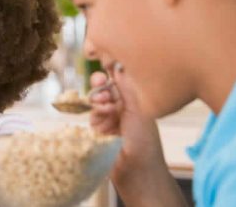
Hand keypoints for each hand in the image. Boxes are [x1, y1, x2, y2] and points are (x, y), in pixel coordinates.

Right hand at [89, 69, 167, 184]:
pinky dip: (95, 116)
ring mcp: (108, 121)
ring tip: (107, 110)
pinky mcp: (97, 132)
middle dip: (100, 89)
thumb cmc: (144, 140)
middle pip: (103, 91)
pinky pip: (91, 117)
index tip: (104, 74)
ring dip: (99, 104)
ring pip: (95, 103)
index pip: (117, 83)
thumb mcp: (137, 110)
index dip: (109, 77)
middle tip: (101, 91)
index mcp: (134, 103)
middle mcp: (120, 110)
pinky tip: (103, 123)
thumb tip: (118, 66)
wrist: (136, 170)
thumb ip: (125, 88)